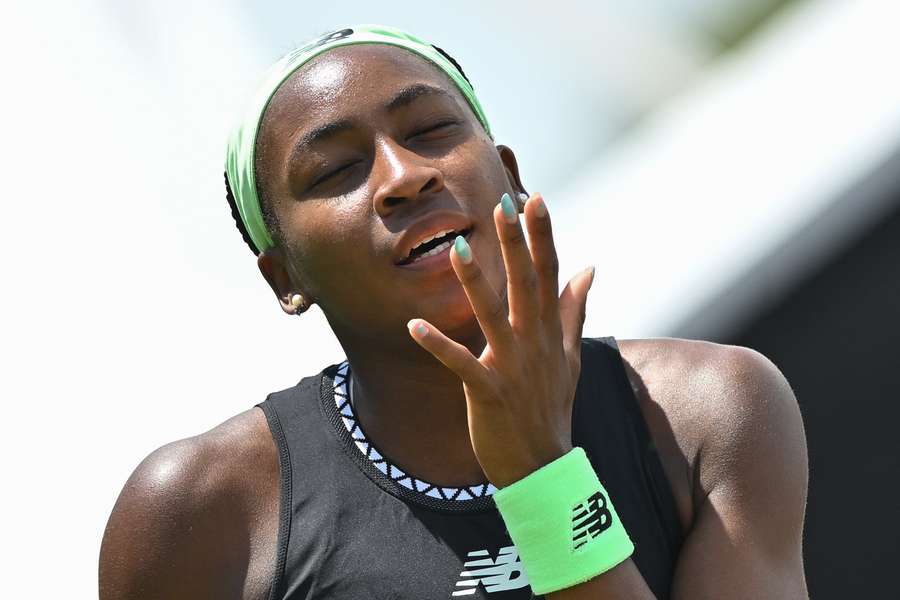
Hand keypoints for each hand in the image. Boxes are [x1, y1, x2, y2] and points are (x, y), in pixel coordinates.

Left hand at [407, 192, 594, 487]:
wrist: (544, 466)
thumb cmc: (552, 407)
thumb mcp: (570, 356)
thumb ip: (573, 310)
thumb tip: (589, 268)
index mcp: (549, 331)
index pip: (548, 274)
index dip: (542, 236)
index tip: (534, 199)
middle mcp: (534, 343)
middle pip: (525, 285)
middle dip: (515, 243)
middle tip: (504, 204)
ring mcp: (512, 368)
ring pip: (493, 316)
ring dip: (475, 281)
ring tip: (457, 246)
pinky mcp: (489, 393)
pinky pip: (460, 365)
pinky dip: (438, 346)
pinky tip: (414, 324)